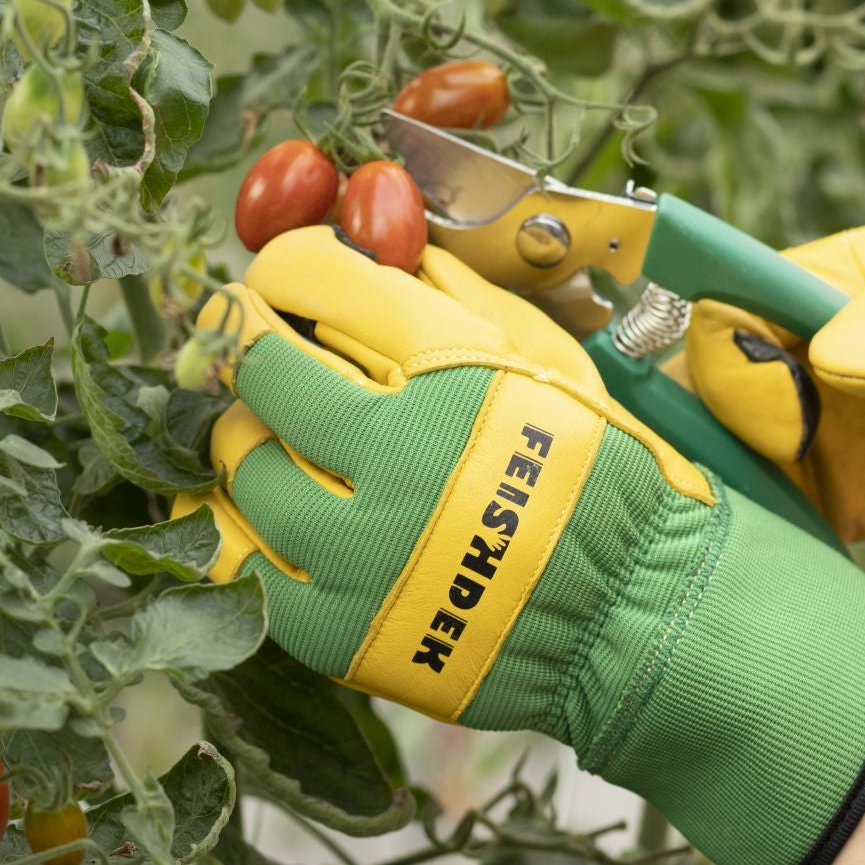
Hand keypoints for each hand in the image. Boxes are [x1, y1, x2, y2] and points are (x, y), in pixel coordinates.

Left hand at [174, 227, 864, 864]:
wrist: (635, 618)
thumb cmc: (598, 477)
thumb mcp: (548, 357)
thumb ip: (454, 294)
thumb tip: (369, 234)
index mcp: (452, 373)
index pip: (314, 280)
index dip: (282, 268)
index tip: (280, 277)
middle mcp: (395, 456)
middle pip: (261, 366)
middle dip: (251, 340)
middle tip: (259, 345)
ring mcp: (356, 552)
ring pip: (242, 461)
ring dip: (247, 433)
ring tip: (274, 433)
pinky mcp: (331, 629)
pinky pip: (234, 560)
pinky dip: (228, 521)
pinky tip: (244, 502)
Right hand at [678, 223, 864, 551]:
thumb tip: (828, 364)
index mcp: (821, 285)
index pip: (727, 312)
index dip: (730, 357)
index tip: (783, 407)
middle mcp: (797, 354)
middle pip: (710, 392)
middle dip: (732, 435)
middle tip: (797, 464)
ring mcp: (810, 426)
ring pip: (729, 457)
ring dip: (742, 490)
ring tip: (794, 511)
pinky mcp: (832, 492)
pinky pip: (775, 512)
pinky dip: (772, 532)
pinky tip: (793, 549)